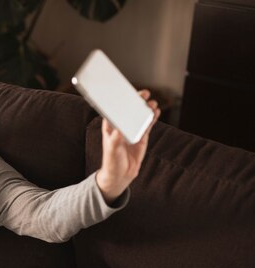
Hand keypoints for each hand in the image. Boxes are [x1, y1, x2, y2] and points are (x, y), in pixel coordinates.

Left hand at [96, 90, 160, 204]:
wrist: (120, 174)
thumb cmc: (111, 161)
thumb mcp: (112, 149)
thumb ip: (116, 139)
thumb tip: (120, 129)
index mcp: (110, 127)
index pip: (115, 110)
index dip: (121, 100)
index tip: (127, 93)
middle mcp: (122, 126)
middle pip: (129, 110)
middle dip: (136, 101)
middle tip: (143, 94)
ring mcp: (132, 131)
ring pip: (140, 116)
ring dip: (146, 109)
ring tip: (152, 103)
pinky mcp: (141, 137)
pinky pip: (147, 125)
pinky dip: (152, 118)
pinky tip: (156, 112)